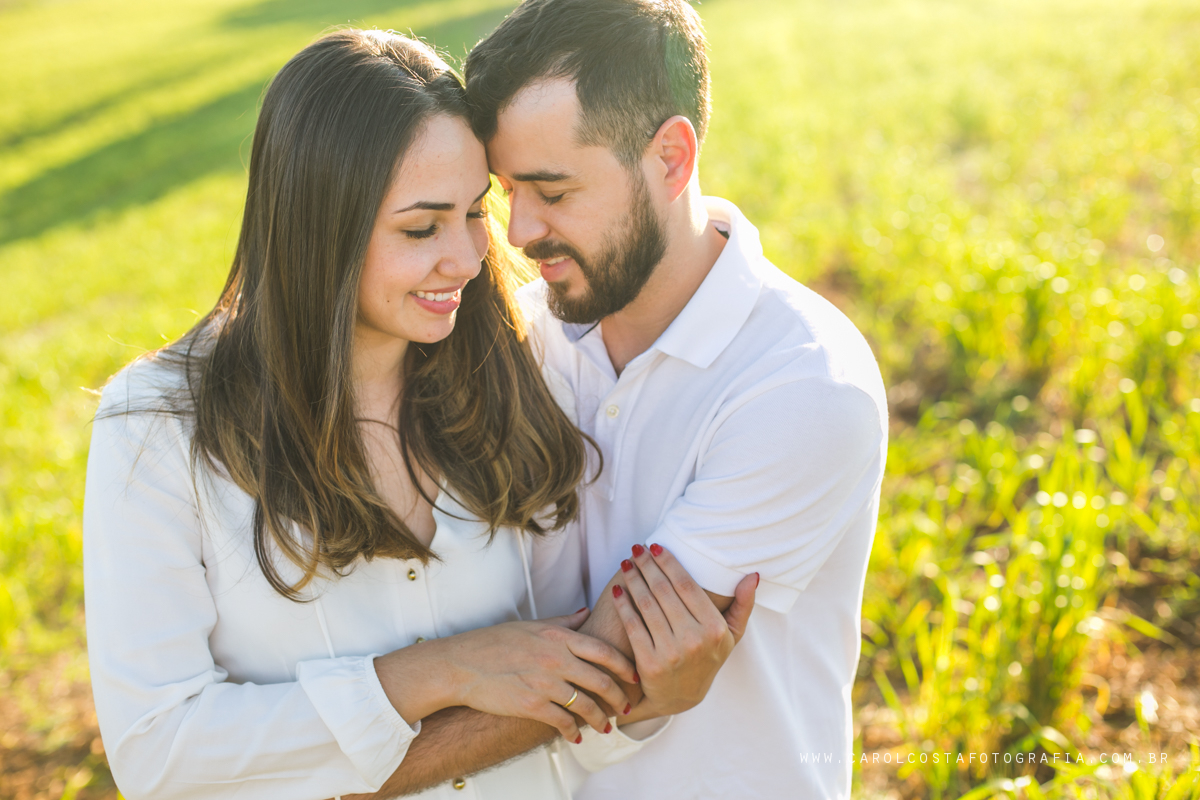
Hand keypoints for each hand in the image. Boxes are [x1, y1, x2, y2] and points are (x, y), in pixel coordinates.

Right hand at [375, 608, 636, 742]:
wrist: (462, 664)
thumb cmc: (494, 642)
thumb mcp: (532, 625)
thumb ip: (564, 622)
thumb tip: (586, 613)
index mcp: (559, 637)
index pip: (604, 651)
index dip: (624, 666)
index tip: (635, 677)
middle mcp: (556, 659)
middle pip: (601, 681)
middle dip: (618, 698)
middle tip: (625, 708)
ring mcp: (544, 682)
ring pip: (585, 705)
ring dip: (599, 719)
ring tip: (604, 726)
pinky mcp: (531, 704)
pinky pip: (562, 722)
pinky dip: (572, 731)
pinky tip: (574, 736)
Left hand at [612, 544, 757, 717]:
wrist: (681, 698)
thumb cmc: (707, 658)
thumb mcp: (731, 636)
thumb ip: (743, 605)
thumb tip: (753, 575)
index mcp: (715, 629)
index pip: (686, 585)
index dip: (668, 562)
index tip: (655, 546)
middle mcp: (694, 640)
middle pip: (664, 591)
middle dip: (647, 565)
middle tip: (636, 548)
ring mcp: (671, 652)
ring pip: (647, 604)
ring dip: (634, 579)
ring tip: (626, 564)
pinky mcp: (649, 663)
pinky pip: (633, 625)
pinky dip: (624, 604)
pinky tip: (618, 589)